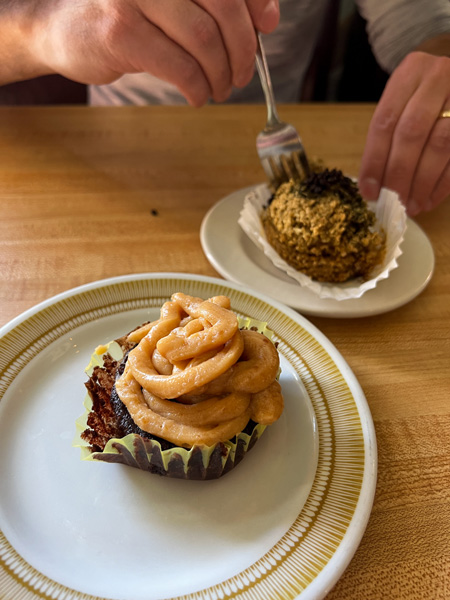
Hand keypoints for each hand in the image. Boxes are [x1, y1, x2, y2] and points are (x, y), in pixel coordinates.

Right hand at [9, 0, 279, 105]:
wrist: (62, 29)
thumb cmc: (128, 16)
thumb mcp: (174, 3)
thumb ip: (215, 5)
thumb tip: (266, 19)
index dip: (255, 3)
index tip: (267, 28)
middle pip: (222, 6)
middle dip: (242, 47)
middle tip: (243, 74)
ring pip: (203, 39)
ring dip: (221, 73)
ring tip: (221, 88)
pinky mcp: (121, 32)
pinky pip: (180, 66)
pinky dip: (198, 87)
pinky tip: (198, 96)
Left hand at [358, 51, 449, 215]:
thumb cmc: (424, 93)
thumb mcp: (402, 99)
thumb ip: (388, 135)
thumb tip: (374, 185)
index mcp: (409, 72)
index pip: (385, 122)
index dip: (374, 161)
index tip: (369, 191)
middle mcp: (438, 77)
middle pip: (412, 133)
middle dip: (399, 175)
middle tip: (392, 203)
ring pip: (440, 145)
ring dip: (422, 183)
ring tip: (412, 206)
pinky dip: (443, 182)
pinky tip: (430, 199)